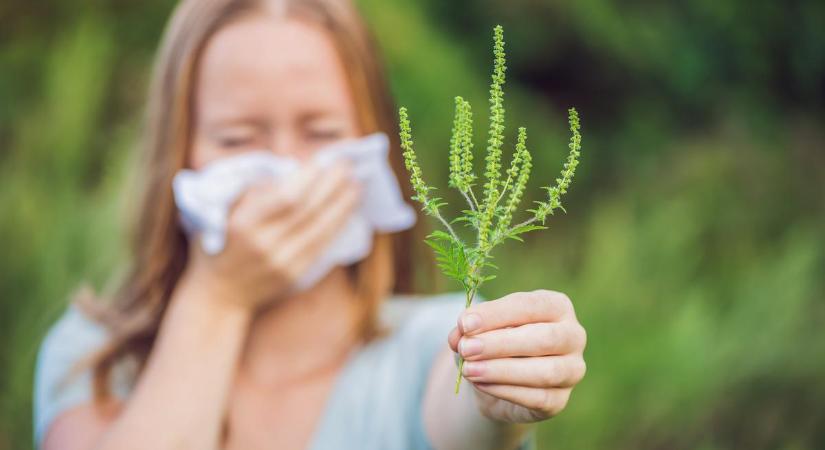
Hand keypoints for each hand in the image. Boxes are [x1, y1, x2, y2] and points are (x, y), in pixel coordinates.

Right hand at [182, 161, 361, 311]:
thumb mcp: (221, 211)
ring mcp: (282, 262)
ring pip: (321, 229)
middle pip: (308, 211)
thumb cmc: (218, 243)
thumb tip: (291, 170)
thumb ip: (254, 191)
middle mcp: (264, 244)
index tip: (322, 161)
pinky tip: (347, 211)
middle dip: (332, 186)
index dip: (308, 178)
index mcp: (244, 224)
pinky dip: (337, 226)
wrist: (219, 294)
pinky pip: (322, 246)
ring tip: (356, 186)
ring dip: (342, 205)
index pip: (286, 198)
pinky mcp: (295, 275)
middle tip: (348, 166)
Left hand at [448, 290, 586, 422]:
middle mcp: (573, 336)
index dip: (496, 314)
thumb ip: (470, 328)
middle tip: (467, 348)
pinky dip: (505, 390)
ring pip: (544, 372)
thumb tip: (459, 335)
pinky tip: (480, 384)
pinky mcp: (560, 400)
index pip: (530, 306)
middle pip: (543, 339)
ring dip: (501, 370)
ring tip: (468, 370)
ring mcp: (572, 370)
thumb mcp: (480, 328)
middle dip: (500, 344)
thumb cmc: (494, 340)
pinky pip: (537, 398)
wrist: (499, 379)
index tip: (465, 323)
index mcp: (557, 306)